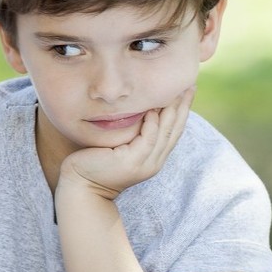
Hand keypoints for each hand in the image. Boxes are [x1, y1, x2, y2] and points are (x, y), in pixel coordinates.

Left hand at [58, 87, 193, 199]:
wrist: (81, 186)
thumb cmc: (96, 163)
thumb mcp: (122, 146)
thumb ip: (135, 134)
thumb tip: (143, 110)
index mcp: (154, 158)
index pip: (174, 131)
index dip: (183, 110)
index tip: (188, 90)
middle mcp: (154, 161)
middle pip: (175, 130)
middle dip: (183, 106)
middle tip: (190, 85)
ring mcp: (144, 163)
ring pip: (165, 133)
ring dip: (172, 111)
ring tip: (176, 92)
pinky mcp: (131, 162)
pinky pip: (148, 139)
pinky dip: (152, 124)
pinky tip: (153, 109)